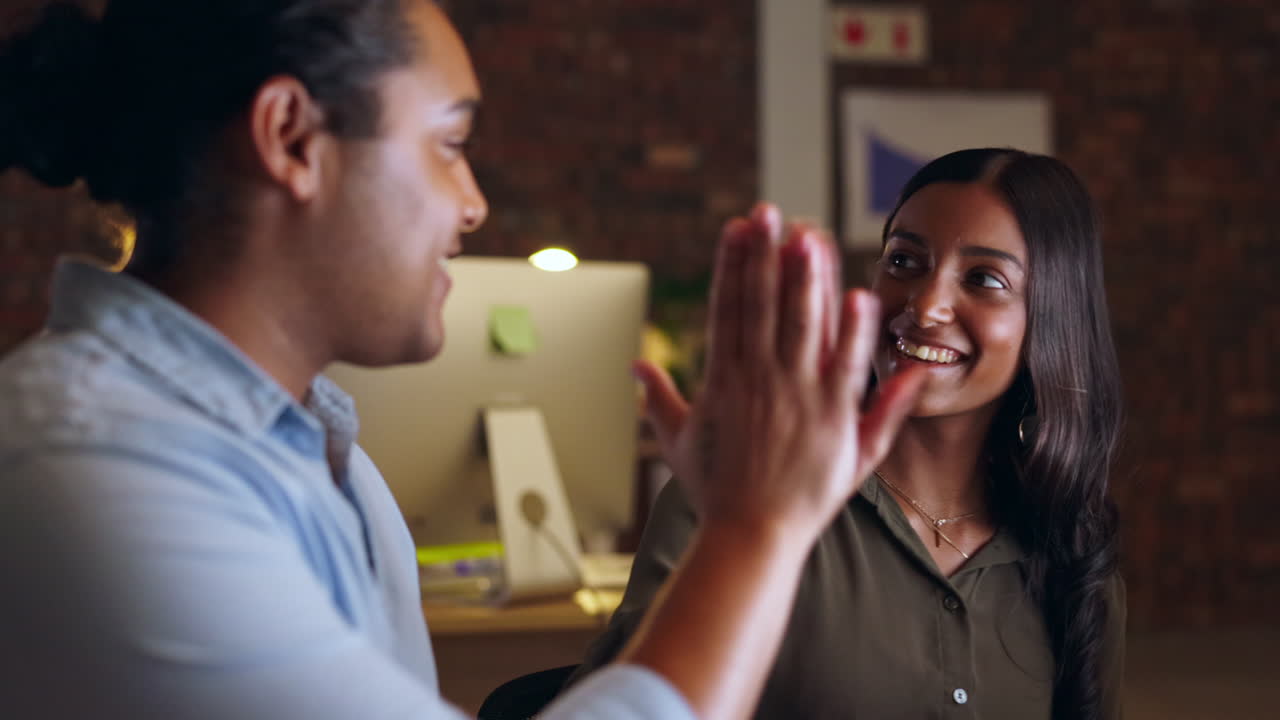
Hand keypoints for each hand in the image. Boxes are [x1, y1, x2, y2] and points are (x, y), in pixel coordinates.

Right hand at [638, 204, 923, 544]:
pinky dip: (852, 333)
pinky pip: (845, 367)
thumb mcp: (677, 443)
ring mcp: (796, 397)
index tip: (738, 227)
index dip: (734, 264)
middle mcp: (759, 381)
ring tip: (807, 235)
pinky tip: (856, 294)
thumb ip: (660, 400)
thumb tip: (636, 367)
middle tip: (770, 211)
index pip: (728, 308)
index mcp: (723, 380)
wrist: (749, 536)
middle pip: (762, 304)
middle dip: (766, 254)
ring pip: (801, 325)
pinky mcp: (830, 419)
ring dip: (805, 277)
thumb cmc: (715, 493)